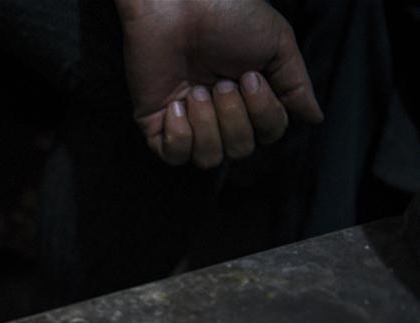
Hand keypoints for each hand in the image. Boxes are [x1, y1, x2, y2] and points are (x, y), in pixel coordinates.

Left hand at [116, 0, 322, 167]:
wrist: (179, 2)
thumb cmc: (227, 13)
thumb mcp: (277, 44)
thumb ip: (296, 85)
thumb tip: (314, 118)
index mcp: (248, 97)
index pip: (268, 134)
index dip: (264, 114)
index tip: (250, 76)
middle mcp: (219, 114)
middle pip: (240, 151)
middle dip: (234, 117)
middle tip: (220, 82)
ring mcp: (187, 120)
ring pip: (209, 159)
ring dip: (208, 125)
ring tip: (197, 91)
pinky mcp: (156, 123)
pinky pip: (174, 156)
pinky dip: (179, 135)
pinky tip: (177, 104)